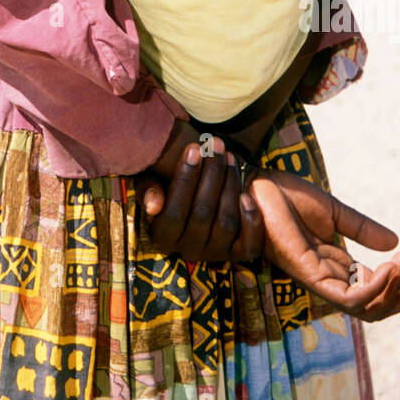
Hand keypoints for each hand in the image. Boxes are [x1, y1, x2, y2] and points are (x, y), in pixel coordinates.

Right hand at [137, 133, 263, 261]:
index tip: (193, 148)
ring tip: (229, 156)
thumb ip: (148, 190)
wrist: (201, 199)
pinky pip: (249, 245)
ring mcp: (215, 253)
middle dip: (211, 174)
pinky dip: (250, 220)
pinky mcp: (238, 255)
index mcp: (163, 237)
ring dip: (230, 186)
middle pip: (202, 214)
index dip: (184, 179)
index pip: (173, 213)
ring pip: (226, 223)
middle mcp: (188, 250)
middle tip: (216, 144)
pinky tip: (247, 194)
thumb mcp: (152, 185)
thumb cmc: (172, 187)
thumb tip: (154, 204)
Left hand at [248, 169, 399, 320]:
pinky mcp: (308, 276)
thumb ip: (362, 228)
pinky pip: (347, 298)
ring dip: (395, 289)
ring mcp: (318, 280)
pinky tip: (388, 268)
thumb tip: (396, 241)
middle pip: (378, 306)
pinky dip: (373, 288)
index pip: (378, 288)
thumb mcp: (334, 212)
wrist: (256, 185)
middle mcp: (329, 279)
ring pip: (367, 308)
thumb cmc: (285, 197)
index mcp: (337, 266)